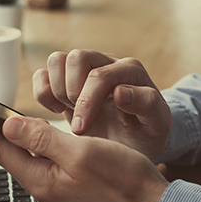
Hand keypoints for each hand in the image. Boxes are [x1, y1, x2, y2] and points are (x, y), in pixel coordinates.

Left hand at [0, 114, 168, 201]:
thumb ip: (42, 139)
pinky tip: (41, 147)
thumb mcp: (81, 152)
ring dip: (16, 144)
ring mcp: (60, 197)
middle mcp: (46, 193)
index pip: (1, 151)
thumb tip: (8, 127)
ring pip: (30, 164)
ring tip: (3, 126)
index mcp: (43, 182)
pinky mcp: (73, 196)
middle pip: (12, 159)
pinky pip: (47, 170)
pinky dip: (38, 153)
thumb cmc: (124, 181)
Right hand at [32, 50, 171, 158]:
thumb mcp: (157, 125)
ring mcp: (85, 70)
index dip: (87, 101)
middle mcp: (107, 63)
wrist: (133, 143)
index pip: (100, 75)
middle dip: (72, 92)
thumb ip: (147, 105)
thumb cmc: (145, 134)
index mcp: (131, 71)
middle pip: (76, 57)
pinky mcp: (67, 81)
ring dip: (57, 89)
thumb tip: (120, 91)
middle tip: (80, 119)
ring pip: (57, 60)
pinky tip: (56, 109)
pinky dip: (43, 91)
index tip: (83, 129)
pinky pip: (43, 73)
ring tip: (69, 111)